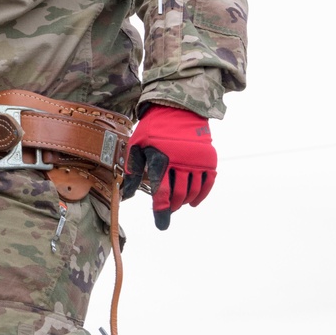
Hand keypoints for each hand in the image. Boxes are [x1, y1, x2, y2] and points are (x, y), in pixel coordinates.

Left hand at [121, 105, 216, 229]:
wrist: (178, 109)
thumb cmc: (153, 129)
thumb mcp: (137, 146)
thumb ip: (132, 172)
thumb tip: (126, 195)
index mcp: (161, 159)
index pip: (162, 193)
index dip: (161, 212)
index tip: (161, 225)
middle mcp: (181, 161)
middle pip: (178, 195)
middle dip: (171, 207)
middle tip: (166, 210)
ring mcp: (197, 160)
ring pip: (193, 191)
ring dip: (184, 202)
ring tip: (176, 204)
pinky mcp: (209, 159)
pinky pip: (208, 183)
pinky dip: (201, 195)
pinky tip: (193, 202)